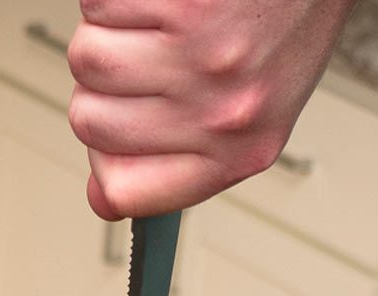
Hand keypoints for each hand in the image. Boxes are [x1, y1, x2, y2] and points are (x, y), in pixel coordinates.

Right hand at [66, 0, 356, 217]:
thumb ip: (183, 160)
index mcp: (241, 150)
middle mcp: (221, 111)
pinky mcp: (179, 0)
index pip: (125, 192)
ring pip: (86, 59)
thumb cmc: (290, 21)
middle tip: (149, 56)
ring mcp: (199, 54)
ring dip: (109, 31)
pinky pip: (96, 6)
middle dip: (103, 87)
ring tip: (162, 16)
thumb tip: (102, 195)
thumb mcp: (258, 112)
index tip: (114, 142)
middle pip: (90, 122)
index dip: (105, 163)